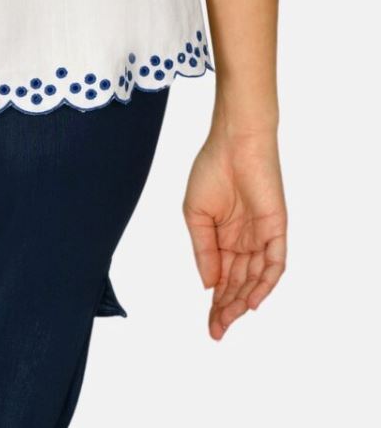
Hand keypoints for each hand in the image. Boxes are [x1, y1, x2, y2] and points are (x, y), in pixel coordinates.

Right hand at [183, 125, 287, 339]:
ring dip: (244, 300)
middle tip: (217, 329)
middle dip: (228, 309)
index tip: (210, 327)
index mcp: (225, 239)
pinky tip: (252, 299)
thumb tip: (209, 285)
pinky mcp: (276, 228)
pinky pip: (274, 262)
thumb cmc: (211, 170)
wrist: (233, 141)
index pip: (223, 279)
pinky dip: (265, 282)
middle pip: (239, 284)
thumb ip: (204, 250)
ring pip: (256, 278)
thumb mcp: (195, 214)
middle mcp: (245, 242)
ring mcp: (262, 236)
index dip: (216, 304)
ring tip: (229, 318)